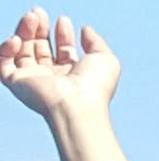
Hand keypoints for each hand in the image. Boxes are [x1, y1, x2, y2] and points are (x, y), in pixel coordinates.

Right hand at [1, 11, 118, 118]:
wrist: (76, 106)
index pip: (63, 52)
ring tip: (32, 17)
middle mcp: (53, 79)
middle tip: (39, 13)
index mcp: (73, 76)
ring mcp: (34, 81)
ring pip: (22, 51)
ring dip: (24, 30)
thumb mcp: (105, 60)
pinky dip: (6, 49)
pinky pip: (3, 64)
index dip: (62, 35)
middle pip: (41, 48)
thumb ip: (96, 42)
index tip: (64, 21)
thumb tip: (85, 29)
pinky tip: (17, 40)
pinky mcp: (17, 84)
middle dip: (40, 28)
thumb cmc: (94, 87)